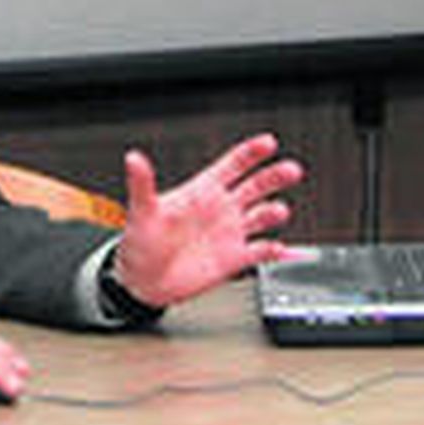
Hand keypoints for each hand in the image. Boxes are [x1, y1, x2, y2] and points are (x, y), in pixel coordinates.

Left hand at [113, 133, 303, 307]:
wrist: (142, 282)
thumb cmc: (141, 242)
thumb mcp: (141, 211)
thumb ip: (142, 184)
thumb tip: (133, 158)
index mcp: (202, 190)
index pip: (232, 165)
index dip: (251, 152)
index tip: (268, 143)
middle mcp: (221, 209)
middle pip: (256, 186)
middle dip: (274, 176)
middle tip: (290, 170)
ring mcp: (229, 233)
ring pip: (262, 216)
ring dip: (273, 212)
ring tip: (277, 210)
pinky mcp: (234, 259)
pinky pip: (260, 252)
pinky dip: (272, 250)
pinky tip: (276, 248)